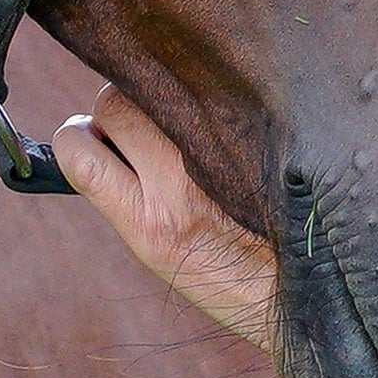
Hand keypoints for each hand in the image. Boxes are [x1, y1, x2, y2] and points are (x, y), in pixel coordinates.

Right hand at [49, 92, 282, 347]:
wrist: (301, 288)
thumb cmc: (224, 273)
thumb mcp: (155, 250)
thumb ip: (125, 192)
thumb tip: (95, 134)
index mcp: (147, 223)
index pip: (80, 151)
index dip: (75, 135)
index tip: (91, 140)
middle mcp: (178, 186)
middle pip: (114, 104)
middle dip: (115, 109)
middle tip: (137, 130)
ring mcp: (215, 160)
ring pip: (156, 90)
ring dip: (155, 97)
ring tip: (175, 123)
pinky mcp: (251, 143)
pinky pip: (204, 95)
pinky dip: (196, 96)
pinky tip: (209, 118)